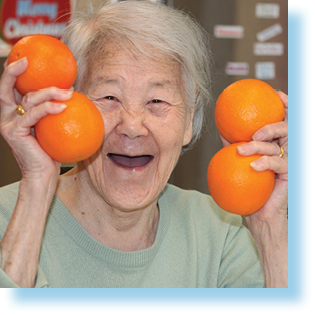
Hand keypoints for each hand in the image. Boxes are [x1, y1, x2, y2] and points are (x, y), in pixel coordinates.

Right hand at [0, 58, 72, 179]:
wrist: (42, 173)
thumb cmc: (50, 151)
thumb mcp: (52, 127)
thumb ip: (53, 112)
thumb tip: (71, 93)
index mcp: (14, 113)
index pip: (11, 89)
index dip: (14, 73)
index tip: (28, 60)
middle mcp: (7, 116)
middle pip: (7, 88)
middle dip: (14, 72)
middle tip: (29, 62)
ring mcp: (8, 124)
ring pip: (27, 99)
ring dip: (49, 92)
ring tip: (67, 92)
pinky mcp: (14, 132)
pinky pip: (34, 115)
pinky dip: (49, 108)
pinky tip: (63, 106)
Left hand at [236, 91, 287, 222]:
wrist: (259, 213)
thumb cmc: (250, 188)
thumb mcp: (241, 162)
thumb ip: (235, 144)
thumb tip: (222, 129)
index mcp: (279, 142)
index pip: (286, 120)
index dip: (286, 105)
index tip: (275, 95)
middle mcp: (288, 150)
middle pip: (288, 129)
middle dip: (272, 126)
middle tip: (254, 132)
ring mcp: (291, 162)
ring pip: (279, 146)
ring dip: (259, 145)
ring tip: (241, 149)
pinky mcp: (290, 175)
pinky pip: (278, 164)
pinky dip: (264, 162)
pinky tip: (252, 165)